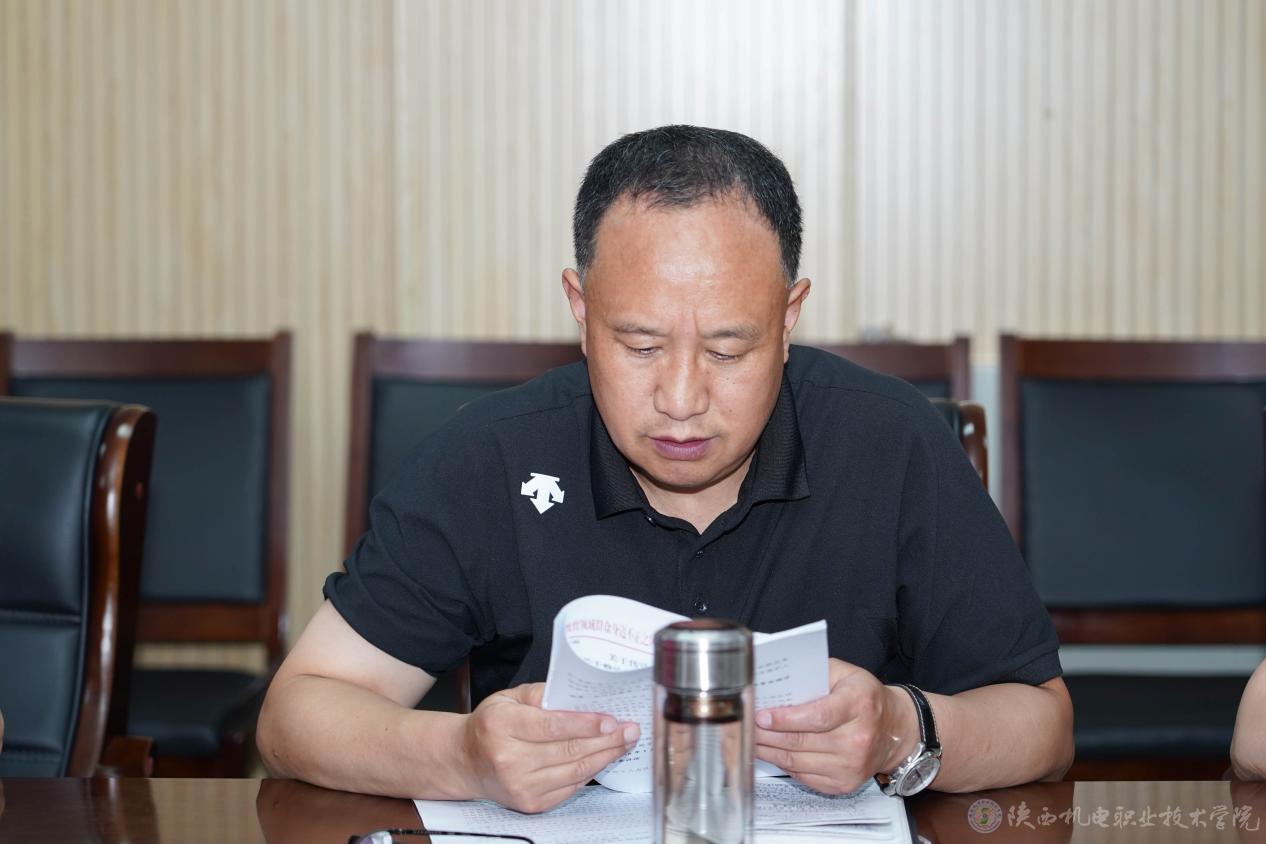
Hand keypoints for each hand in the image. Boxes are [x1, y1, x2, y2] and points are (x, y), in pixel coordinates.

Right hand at [459, 682, 638, 812]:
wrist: (465, 761)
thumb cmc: (491, 725)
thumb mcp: (508, 697)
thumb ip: (541, 694)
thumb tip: (579, 697)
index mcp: (500, 725)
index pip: (552, 726)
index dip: (586, 724)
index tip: (611, 719)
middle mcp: (508, 759)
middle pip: (569, 750)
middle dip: (606, 740)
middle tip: (630, 729)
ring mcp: (519, 785)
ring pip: (575, 771)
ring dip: (605, 757)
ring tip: (623, 743)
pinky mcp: (530, 803)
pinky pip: (570, 787)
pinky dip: (590, 773)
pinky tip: (602, 759)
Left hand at [754, 658, 917, 794]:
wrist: (895, 730)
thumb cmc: (864, 697)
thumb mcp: (844, 673)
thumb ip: (812, 674)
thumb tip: (776, 682)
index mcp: (858, 705)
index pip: (817, 716)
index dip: (786, 718)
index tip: (762, 715)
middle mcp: (858, 738)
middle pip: (802, 741)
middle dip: (767, 735)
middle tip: (745, 726)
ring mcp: (852, 765)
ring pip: (797, 761)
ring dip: (769, 751)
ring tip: (750, 739)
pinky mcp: (844, 784)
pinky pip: (804, 776)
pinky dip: (783, 765)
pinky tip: (770, 753)